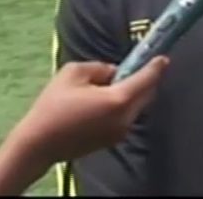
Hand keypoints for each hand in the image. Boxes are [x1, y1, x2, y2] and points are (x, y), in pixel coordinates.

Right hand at [0, 58, 168, 196]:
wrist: (39, 144)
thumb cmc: (53, 106)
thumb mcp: (73, 73)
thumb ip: (100, 68)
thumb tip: (113, 72)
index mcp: (118, 100)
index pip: (145, 80)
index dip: (155, 67)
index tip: (163, 58)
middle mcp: (124, 118)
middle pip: (146, 95)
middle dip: (147, 80)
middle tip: (139, 66)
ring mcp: (120, 132)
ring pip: (137, 107)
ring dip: (134, 93)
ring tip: (115, 83)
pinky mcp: (112, 140)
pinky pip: (126, 117)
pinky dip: (124, 106)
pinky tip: (106, 100)